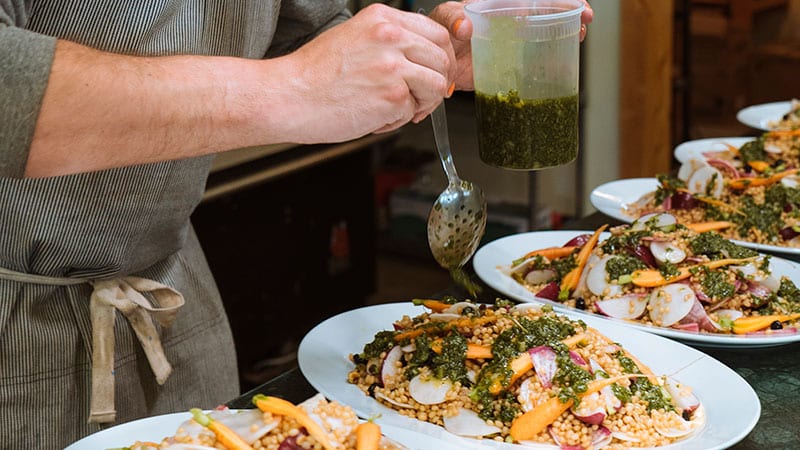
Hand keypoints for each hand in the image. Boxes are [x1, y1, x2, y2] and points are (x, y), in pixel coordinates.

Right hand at [277, 4, 456, 141]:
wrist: (288, 96)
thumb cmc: (314, 75)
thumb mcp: (354, 39)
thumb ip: (389, 43)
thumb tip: (421, 58)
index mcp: (382, 19)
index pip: (436, 33)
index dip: (441, 57)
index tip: (436, 72)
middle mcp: (391, 37)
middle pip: (442, 59)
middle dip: (436, 83)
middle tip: (421, 98)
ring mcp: (393, 67)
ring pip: (435, 86)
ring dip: (423, 103)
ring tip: (396, 109)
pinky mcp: (392, 97)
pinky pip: (413, 111)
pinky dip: (398, 120)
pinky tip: (374, 117)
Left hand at [429, 0, 594, 90]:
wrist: (436, 65)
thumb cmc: (440, 33)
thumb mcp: (444, 17)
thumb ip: (453, 18)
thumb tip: (465, 27)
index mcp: (500, 5)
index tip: (575, 4)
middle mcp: (511, 22)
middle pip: (548, 13)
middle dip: (571, 13)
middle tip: (585, 21)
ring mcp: (514, 44)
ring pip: (547, 36)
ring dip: (565, 36)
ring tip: (578, 38)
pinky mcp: (511, 66)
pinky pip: (536, 63)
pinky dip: (551, 64)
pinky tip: (562, 66)